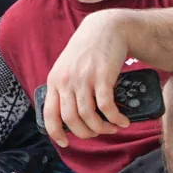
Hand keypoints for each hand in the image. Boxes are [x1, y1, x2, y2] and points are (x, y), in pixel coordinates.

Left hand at [40, 10, 132, 143]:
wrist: (105, 29)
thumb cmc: (87, 51)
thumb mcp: (68, 68)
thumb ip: (66, 87)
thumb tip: (70, 113)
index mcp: (54, 81)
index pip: (49, 114)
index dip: (56, 133)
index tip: (65, 144)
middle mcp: (66, 81)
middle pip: (71, 120)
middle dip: (85, 133)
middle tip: (97, 133)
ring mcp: (83, 79)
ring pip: (88, 116)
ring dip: (102, 128)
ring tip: (112, 128)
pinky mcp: (102, 77)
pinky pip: (106, 107)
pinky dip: (115, 118)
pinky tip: (123, 121)